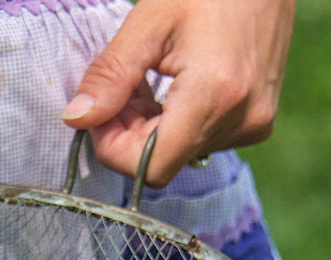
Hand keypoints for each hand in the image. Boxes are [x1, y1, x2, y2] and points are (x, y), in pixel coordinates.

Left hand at [61, 0, 295, 185]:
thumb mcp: (149, 22)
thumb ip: (109, 76)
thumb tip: (75, 119)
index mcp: (215, 96)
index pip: (150, 167)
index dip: (114, 149)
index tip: (99, 116)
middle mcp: (240, 120)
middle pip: (161, 162)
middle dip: (126, 135)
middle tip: (117, 92)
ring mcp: (252, 125)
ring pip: (176, 153)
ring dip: (148, 128)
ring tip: (146, 82)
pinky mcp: (255, 122)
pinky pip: (198, 141)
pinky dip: (172, 123)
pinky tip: (169, 88)